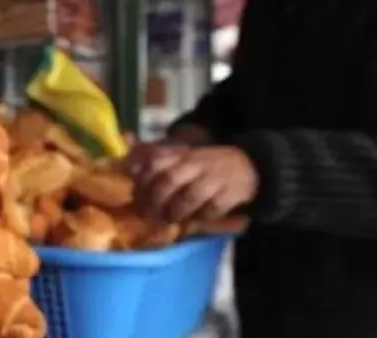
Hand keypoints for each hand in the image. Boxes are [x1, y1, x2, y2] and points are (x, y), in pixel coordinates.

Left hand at [127, 145, 258, 223]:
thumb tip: (128, 169)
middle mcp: (196, 163)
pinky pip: (212, 208)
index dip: (141, 182)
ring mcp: (215, 177)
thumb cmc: (206, 167)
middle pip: (169, 180)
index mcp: (181, 154)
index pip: (155, 163)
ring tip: (170, 220)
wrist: (249, 166)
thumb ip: (158, 163)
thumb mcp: (183, 158)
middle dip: (156, 200)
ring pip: (190, 195)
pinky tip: (194, 221)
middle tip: (150, 215)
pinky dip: (200, 217)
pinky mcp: (232, 192)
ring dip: (176, 211)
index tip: (135, 197)